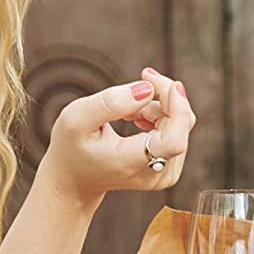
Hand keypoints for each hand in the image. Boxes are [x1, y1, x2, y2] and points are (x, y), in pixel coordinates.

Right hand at [37, 66, 195, 208]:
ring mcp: (166, 173)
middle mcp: (156, 173)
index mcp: (131, 164)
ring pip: (181, 124)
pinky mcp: (170, 167)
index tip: (171, 85)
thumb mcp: (76, 119)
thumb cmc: (72, 146)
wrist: (76, 178)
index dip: (178, 109)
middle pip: (181, 125)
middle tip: (144, 75)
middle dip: (165, 94)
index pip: (172, 141)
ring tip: (128, 111)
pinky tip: (137, 118)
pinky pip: (178, 130)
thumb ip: (111, 102)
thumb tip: (147, 89)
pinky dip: (161, 115)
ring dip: (158, 106)